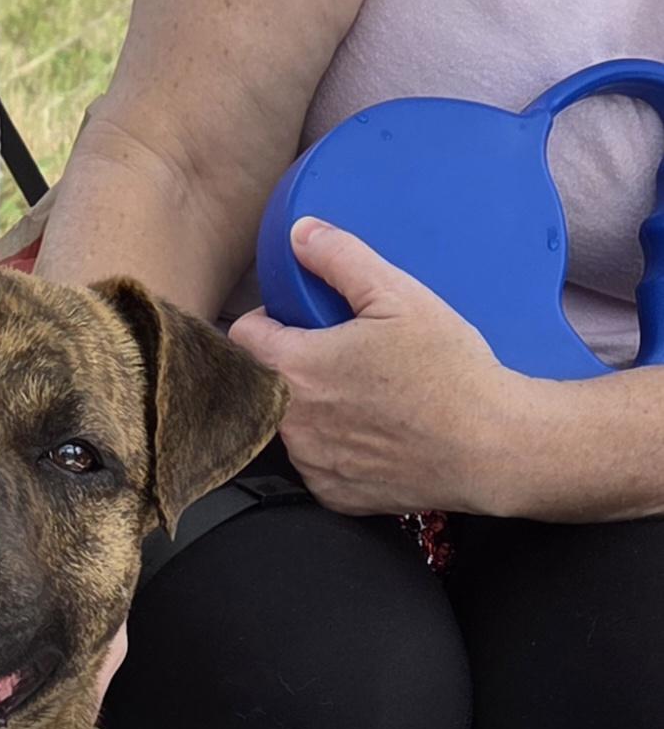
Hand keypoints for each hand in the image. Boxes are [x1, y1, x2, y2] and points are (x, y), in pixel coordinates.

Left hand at [228, 218, 518, 516]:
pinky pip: (318, 465)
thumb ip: (342, 258)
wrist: (489, 445)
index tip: (296, 320)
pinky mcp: (333, 494)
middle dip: (288, 365)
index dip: (266, 321)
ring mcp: (311, 464)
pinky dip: (334, 448)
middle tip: (336, 354)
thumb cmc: (445, 370)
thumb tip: (301, 234)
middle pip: (263, 384)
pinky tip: (372, 433)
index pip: (240, 337)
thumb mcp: (399, 295)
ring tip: (360, 394)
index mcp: (294, 369)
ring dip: (309, 409)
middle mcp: (290, 424)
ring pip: (288, 427)